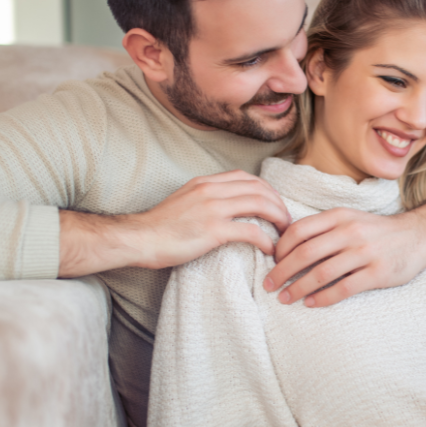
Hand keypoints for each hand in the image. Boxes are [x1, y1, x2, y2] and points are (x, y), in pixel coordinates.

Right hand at [131, 171, 291, 267]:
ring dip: (278, 218)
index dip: (267, 190)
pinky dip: (266, 240)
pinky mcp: (212, 230)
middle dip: (278, 204)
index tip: (275, 204)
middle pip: (259, 188)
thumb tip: (225, 205)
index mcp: (205, 182)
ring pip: (260, 204)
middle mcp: (211, 190)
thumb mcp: (184, 200)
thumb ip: (205, 197)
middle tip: (286, 221)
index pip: (247, 177)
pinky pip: (250, 231)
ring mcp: (212, 209)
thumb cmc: (159, 226)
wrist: (138, 238)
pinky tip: (269, 249)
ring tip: (285, 233)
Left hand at [265, 207, 425, 306]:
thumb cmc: (376, 231)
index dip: (280, 248)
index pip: (299, 230)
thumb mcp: (350, 219)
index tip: (272, 262)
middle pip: (305, 253)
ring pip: (322, 273)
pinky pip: (343, 288)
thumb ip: (323, 229)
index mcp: (339, 216)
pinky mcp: (377, 273)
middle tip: (268, 285)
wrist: (418, 236)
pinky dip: (323, 298)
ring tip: (285, 298)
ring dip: (298, 289)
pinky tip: (311, 304)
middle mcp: (350, 232)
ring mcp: (365, 253)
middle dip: (282, 272)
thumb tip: (287, 247)